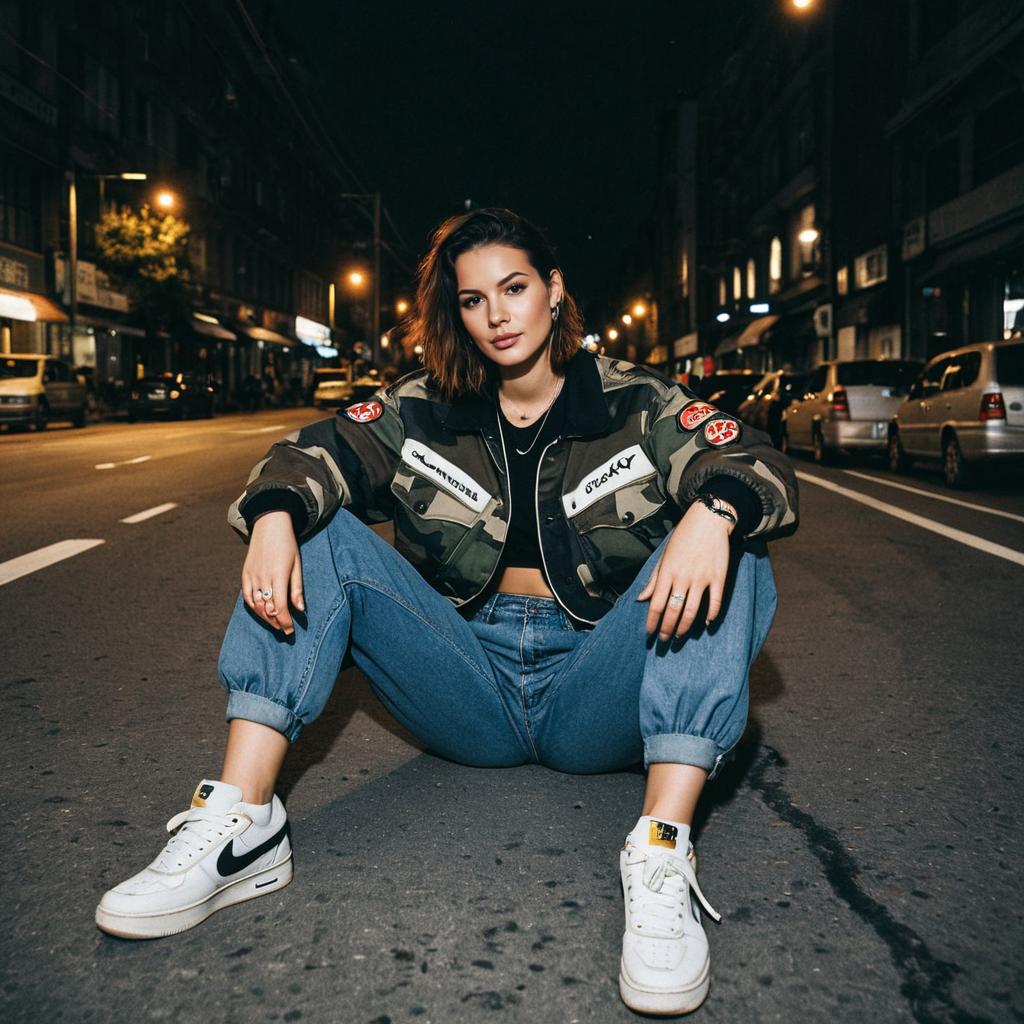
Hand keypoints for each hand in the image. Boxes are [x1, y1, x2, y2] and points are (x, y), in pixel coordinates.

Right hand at [242, 511, 303, 634]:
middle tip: (285, 630)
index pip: (279, 607)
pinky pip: (247, 596)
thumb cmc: (288, 545)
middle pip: (267, 609)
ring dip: (265, 618)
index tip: (290, 630)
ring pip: (256, 605)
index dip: (285, 622)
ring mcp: (252, 576)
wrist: (269, 526)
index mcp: (278, 575)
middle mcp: (263, 578)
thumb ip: (297, 589)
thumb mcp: (297, 565)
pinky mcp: (245, 574)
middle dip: (276, 623)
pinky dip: (253, 607)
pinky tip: (262, 612)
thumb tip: (300, 610)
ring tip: (275, 623)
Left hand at [636, 499, 734, 639]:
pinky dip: (711, 616)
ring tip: (680, 636)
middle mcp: (683, 577)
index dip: (652, 622)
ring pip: (692, 611)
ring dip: (685, 627)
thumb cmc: (683, 537)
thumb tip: (641, 598)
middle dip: (667, 629)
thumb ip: (653, 579)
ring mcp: (702, 578)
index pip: (656, 604)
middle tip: (664, 641)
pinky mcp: (719, 577)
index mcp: (667, 572)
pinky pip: (715, 602)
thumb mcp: (664, 556)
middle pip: (673, 611)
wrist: (708, 520)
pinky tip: (707, 623)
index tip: (649, 633)